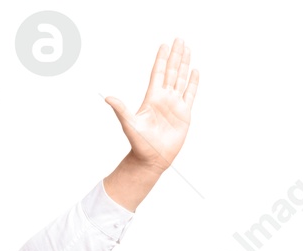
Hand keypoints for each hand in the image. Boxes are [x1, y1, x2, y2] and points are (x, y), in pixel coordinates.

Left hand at [106, 39, 198, 174]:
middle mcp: (164, 99)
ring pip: (181, 79)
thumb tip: (108, 98)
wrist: (151, 160)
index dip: (161, 60)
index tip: (164, 45)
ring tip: (187, 49)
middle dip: (175, 56)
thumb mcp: (129, 125)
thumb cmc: (139, 144)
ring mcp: (174, 105)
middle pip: (171, 72)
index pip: (158, 73)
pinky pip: (190, 94)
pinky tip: (195, 71)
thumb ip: (121, 110)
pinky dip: (193, 83)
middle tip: (179, 39)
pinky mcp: (184, 114)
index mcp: (151, 98)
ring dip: (184, 65)